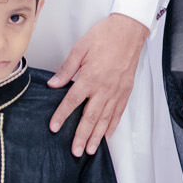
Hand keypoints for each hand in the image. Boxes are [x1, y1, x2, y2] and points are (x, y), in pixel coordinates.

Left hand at [49, 13, 150, 154]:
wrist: (129, 31)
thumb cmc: (105, 36)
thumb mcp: (80, 49)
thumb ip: (66, 69)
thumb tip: (53, 84)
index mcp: (90, 78)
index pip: (72, 101)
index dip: (62, 115)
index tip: (54, 127)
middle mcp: (104, 88)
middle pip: (90, 117)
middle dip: (81, 136)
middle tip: (75, 151)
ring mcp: (116, 91)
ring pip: (105, 119)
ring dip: (97, 136)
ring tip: (90, 150)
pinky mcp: (126, 91)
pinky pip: (118, 113)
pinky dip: (112, 126)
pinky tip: (107, 135)